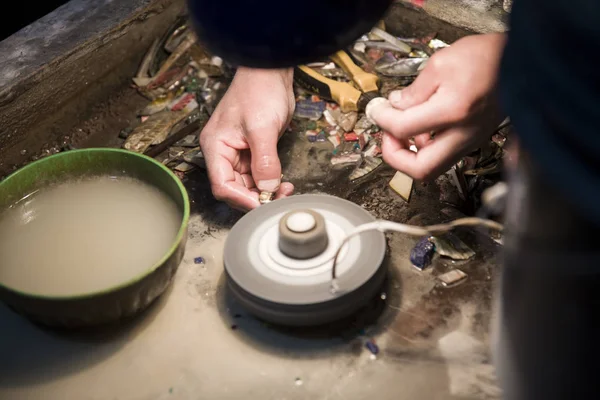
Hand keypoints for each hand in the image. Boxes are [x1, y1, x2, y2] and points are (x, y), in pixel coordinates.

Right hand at [200, 67, 294, 210]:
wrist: (272, 72)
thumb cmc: (259, 92)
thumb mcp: (262, 128)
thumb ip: (265, 161)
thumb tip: (269, 188)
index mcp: (216, 147)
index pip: (222, 185)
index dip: (241, 199)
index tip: (262, 205)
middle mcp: (224, 153)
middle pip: (235, 189)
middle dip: (256, 197)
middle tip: (278, 199)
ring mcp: (238, 153)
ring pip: (248, 185)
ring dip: (265, 192)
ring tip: (285, 190)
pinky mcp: (253, 152)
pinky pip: (259, 175)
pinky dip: (270, 182)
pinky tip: (284, 182)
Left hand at [368, 33, 506, 179]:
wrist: (522, 61)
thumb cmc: (487, 57)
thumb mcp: (441, 63)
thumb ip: (414, 90)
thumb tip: (396, 106)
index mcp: (452, 112)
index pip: (403, 129)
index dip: (383, 121)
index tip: (378, 110)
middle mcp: (463, 134)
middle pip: (421, 170)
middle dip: (395, 157)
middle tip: (388, 135)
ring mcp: (470, 141)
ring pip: (433, 167)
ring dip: (410, 154)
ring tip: (402, 127)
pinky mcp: (473, 140)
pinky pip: (443, 155)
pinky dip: (425, 147)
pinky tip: (421, 126)